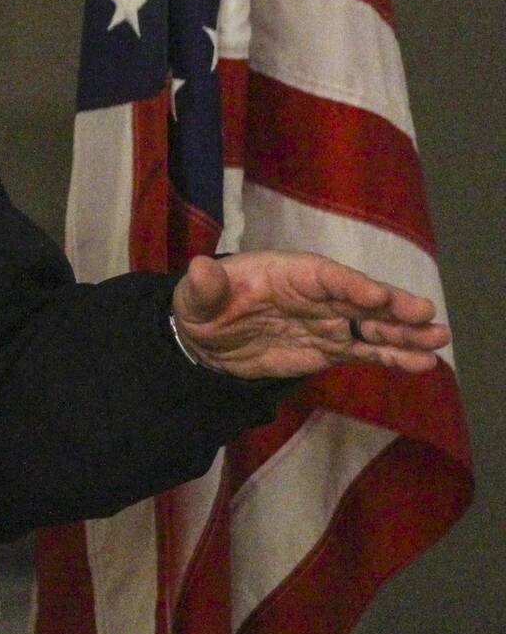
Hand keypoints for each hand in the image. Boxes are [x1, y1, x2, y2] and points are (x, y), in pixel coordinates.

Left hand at [171, 250, 449, 378]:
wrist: (204, 339)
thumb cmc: (203, 305)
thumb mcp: (193, 295)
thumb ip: (202, 285)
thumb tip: (198, 268)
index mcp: (288, 273)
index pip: (325, 276)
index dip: (350, 284)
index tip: (376, 296)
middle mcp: (316, 295)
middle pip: (359, 298)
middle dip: (391, 307)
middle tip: (426, 315)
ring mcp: (327, 322)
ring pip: (371, 325)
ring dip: (404, 333)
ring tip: (439, 341)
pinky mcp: (330, 348)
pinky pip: (366, 350)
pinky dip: (393, 357)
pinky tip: (423, 364)